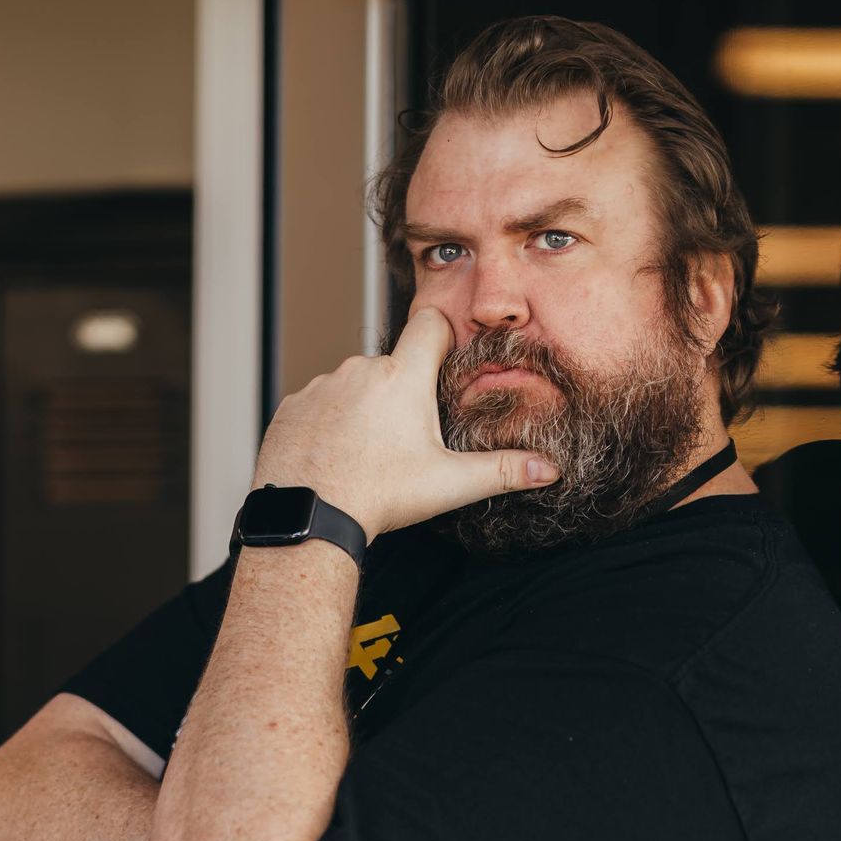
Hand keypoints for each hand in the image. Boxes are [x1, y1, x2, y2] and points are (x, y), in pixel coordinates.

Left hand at [252, 307, 555, 541]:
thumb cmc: (378, 497)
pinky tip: (333, 456)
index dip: (440, 338)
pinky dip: (326, 424)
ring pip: (351, 385)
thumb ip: (500, 471)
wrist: (310, 516)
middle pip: (389, 364)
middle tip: (401, 438)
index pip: (429, 324)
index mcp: (402, 377)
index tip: (441, 362)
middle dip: (397, 391)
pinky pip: (317, 404)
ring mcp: (322, 385)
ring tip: (363, 452)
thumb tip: (547, 470)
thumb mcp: (447, 484)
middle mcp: (360, 369)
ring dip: (360, 408)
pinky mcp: (292, 405)